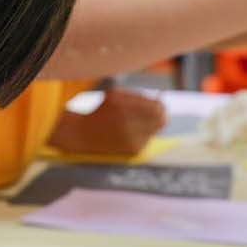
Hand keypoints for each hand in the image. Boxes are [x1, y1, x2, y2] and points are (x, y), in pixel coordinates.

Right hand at [46, 88, 167, 156]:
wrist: (84, 135)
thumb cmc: (102, 110)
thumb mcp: (116, 95)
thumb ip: (137, 96)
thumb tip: (159, 99)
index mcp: (124, 109)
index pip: (156, 108)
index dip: (159, 105)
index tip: (157, 103)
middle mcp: (130, 126)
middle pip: (161, 120)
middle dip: (160, 114)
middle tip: (156, 111)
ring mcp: (133, 140)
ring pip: (155, 129)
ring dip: (150, 124)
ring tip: (135, 122)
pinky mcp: (134, 151)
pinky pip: (148, 138)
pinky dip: (143, 133)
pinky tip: (129, 132)